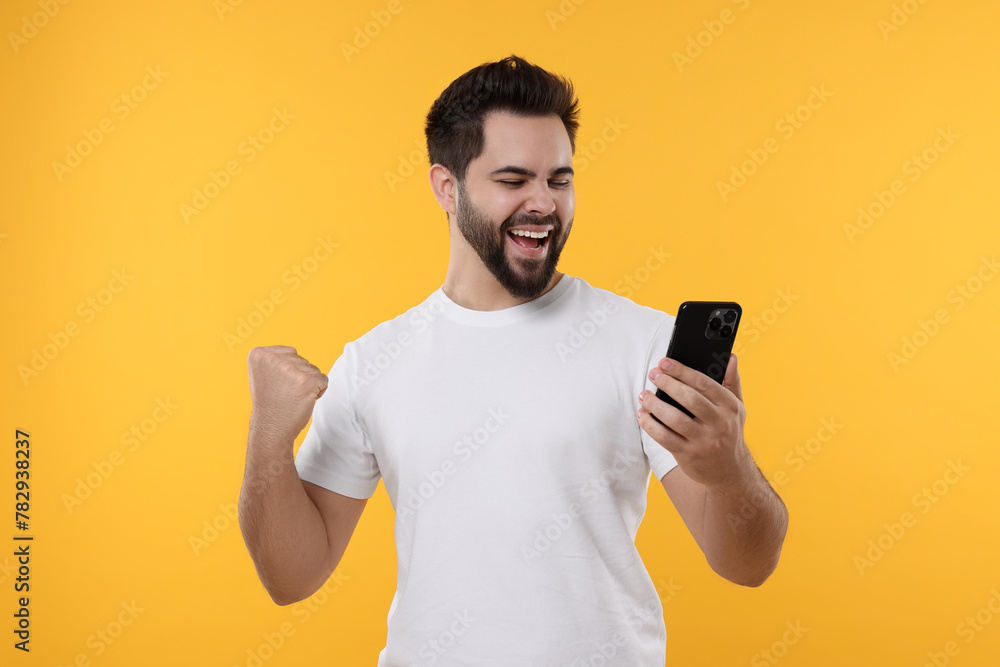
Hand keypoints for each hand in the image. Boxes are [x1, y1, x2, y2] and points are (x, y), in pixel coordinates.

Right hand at [248, 345, 328, 443]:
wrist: (271, 429)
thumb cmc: (270, 403)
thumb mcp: (262, 374)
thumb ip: (275, 360)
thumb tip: (292, 352)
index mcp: (259, 354)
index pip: (290, 352)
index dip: (289, 371)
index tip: (276, 384)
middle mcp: (273, 358)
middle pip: (302, 360)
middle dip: (299, 376)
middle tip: (284, 393)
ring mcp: (289, 369)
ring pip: (313, 369)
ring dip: (308, 384)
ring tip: (292, 397)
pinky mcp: (306, 380)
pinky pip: (324, 380)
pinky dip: (319, 391)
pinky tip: (303, 400)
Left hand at [637, 354, 751, 489]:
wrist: (729, 471)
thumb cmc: (728, 432)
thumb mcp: (736, 408)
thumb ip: (732, 382)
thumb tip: (731, 357)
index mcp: (730, 407)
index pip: (704, 383)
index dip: (682, 371)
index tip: (664, 362)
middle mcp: (719, 424)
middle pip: (689, 399)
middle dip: (667, 384)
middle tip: (652, 374)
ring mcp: (704, 441)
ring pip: (674, 419)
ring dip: (654, 405)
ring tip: (644, 395)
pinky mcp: (689, 455)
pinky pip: (664, 437)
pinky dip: (650, 425)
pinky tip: (643, 415)